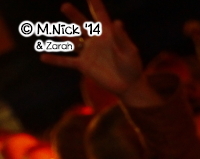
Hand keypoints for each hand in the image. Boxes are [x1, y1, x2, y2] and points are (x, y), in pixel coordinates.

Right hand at [40, 1, 155, 105]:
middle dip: (74, 16)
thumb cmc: (132, 66)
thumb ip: (122, 38)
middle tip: (65, 6)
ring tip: (52, 28)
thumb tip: (118, 22)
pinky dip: (55, 60)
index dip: (95, 5)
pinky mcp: (83, 65)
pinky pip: (67, 61)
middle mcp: (95, 40)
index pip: (100, 16)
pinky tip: (43, 57)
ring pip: (72, 40)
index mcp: (107, 34)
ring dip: (62, 34)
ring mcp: (88, 52)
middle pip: (82, 25)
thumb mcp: (130, 51)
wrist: (128, 85)